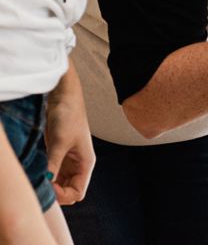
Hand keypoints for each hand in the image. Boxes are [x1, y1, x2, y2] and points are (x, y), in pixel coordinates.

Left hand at [44, 61, 94, 204]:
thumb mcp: (60, 141)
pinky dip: (44, 177)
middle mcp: (78, 165)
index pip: (78, 193)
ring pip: (59, 185)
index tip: (48, 185)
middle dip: (55, 194)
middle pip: (69, 192)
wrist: (63, 98)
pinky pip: (51, 174)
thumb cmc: (68, 116)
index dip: (63, 195)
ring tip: (36, 178)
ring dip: (48, 186)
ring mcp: (68, 161)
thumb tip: (45, 184)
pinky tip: (35, 172)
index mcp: (86, 163)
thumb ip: (53, 164)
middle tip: (39, 184)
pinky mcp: (57, 155)